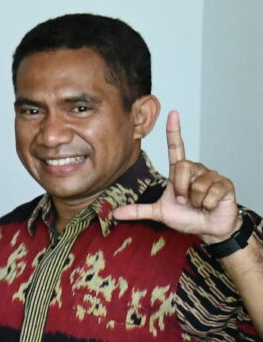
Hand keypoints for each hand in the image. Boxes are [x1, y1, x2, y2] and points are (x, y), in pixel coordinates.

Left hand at [113, 112, 243, 244]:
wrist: (210, 228)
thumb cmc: (187, 216)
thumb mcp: (160, 212)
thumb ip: (139, 210)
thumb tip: (115, 213)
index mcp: (180, 172)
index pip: (176, 148)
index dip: (174, 131)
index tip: (172, 113)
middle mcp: (196, 169)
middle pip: (182, 167)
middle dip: (180, 189)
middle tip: (184, 201)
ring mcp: (212, 175)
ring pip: (196, 184)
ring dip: (195, 200)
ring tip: (199, 204)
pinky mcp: (225, 184)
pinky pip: (211, 193)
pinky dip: (207, 204)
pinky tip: (210, 206)